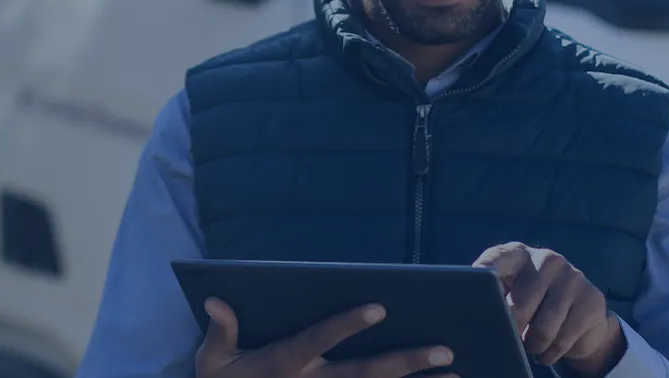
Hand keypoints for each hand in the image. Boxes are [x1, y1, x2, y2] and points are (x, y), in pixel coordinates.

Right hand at [194, 297, 456, 377]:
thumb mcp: (211, 362)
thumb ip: (221, 330)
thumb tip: (215, 299)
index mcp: (283, 365)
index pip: (319, 340)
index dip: (346, 325)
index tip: (379, 308)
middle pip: (366, 375)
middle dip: (407, 362)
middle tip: (445, 350)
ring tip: (457, 377)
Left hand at [473, 242, 625, 374]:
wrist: (583, 314)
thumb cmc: (534, 304)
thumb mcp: (512, 294)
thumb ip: (494, 297)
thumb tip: (474, 317)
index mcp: (518, 254)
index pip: (496, 260)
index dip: (483, 274)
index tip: (474, 287)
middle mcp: (546, 259)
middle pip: (519, 307)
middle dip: (512, 331)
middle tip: (511, 338)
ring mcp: (572, 277)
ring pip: (543, 330)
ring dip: (532, 347)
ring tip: (529, 346)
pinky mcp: (591, 299)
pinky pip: (562, 340)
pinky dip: (550, 354)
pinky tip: (547, 351)